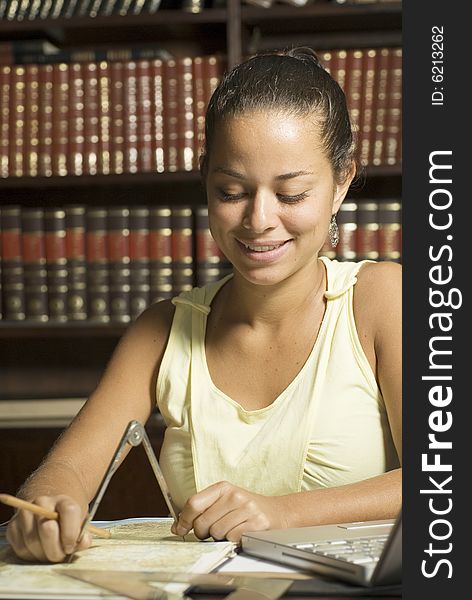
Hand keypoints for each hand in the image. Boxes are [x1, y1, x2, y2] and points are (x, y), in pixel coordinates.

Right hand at [6, 495, 90, 562]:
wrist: (48, 510)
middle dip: (56, 549)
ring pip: (32, 542)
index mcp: (63, 500)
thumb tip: (83, 542)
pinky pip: (21, 549)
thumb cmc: (66, 520)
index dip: (71, 533)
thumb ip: (83, 534)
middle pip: (47, 528)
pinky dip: (31, 556)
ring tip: (51, 553)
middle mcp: (42, 503)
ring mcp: (25, 514)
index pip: (69, 511)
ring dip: (44, 555)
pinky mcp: (13, 527)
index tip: (71, 546)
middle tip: (61, 555)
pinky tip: (40, 552)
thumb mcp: (80, 523)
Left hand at [170, 481, 288, 542]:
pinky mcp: (256, 523)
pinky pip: (232, 538)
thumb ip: (202, 510)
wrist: (278, 512)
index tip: (180, 529)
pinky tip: (240, 533)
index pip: (194, 503)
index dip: (184, 519)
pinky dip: (233, 540)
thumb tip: (177, 526)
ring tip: (231, 529)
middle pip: (202, 522)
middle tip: (213, 531)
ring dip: (220, 537)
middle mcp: (234, 495)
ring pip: (216, 532)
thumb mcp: (225, 501)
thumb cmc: (248, 509)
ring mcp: (246, 508)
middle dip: (203, 532)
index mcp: (223, 487)